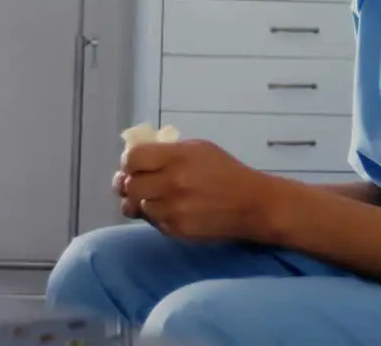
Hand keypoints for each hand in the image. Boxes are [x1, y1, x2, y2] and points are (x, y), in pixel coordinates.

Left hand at [117, 140, 281, 242]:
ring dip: (143, 202)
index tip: (134, 165)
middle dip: (130, 184)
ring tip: (158, 197)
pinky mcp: (176, 230)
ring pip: (138, 206)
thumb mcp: (198, 149)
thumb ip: (166, 152)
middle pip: (129, 185)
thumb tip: (134, 159)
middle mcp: (172, 182)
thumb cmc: (225, 172)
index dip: (128, 163)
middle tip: (139, 184)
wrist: (252, 204)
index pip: (132, 159)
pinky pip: (153, 222)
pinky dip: (157, 216)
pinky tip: (172, 210)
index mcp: (177, 157)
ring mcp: (173, 209)